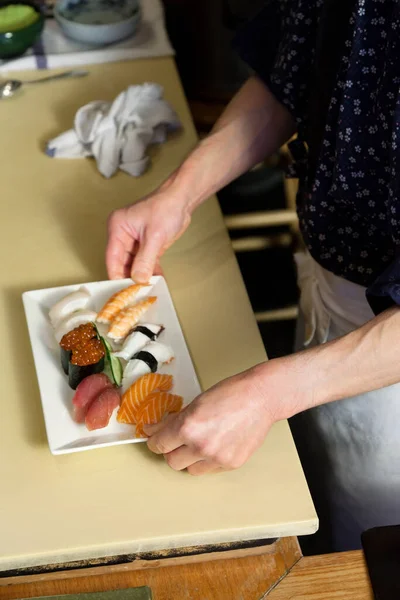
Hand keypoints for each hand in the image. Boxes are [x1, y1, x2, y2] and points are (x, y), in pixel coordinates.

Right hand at [106, 180, 191, 281]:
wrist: (182, 200)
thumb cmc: (166, 207)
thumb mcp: (154, 236)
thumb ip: (145, 259)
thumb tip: (138, 278)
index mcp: (117, 228)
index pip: (112, 258)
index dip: (117, 276)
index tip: (123, 291)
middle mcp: (123, 235)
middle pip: (121, 263)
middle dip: (130, 278)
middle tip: (138, 293)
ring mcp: (134, 241)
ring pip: (134, 265)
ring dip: (141, 277)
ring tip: (149, 289)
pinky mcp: (146, 246)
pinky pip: (145, 263)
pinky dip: (151, 272)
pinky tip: (157, 281)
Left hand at [144, 365, 277, 474]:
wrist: (260, 398)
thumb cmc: (230, 394)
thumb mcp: (195, 403)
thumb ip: (174, 421)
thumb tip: (155, 430)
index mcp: (187, 427)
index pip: (159, 445)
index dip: (155, 441)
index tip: (155, 439)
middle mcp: (200, 446)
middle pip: (172, 462)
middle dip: (172, 450)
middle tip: (178, 440)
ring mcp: (217, 458)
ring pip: (190, 469)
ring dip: (190, 458)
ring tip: (200, 442)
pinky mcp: (231, 464)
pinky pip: (210, 469)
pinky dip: (208, 460)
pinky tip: (216, 444)